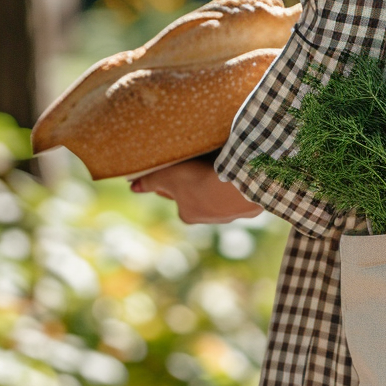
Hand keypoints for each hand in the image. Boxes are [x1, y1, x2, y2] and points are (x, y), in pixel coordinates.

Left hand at [130, 160, 263, 223]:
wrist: (239, 183)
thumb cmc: (201, 179)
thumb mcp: (169, 175)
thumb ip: (151, 180)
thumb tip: (132, 187)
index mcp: (188, 214)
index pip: (177, 196)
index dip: (177, 181)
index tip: (180, 168)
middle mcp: (210, 219)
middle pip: (201, 199)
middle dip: (201, 186)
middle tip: (203, 166)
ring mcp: (232, 214)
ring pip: (224, 199)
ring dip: (222, 186)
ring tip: (225, 167)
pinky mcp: (252, 207)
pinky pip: (245, 195)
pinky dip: (242, 186)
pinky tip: (243, 174)